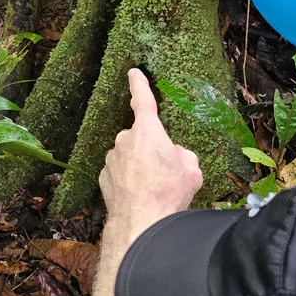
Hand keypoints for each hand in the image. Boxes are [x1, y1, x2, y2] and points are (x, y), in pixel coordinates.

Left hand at [99, 69, 201, 241]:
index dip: (139, 84)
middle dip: (152, 150)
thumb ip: (182, 155)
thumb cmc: (168, 193)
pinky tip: (139, 196)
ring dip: (140, 166)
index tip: (134, 72)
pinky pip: (120, 172)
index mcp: (147, 131)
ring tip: (154, 188)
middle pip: (141, 138)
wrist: (141, 223)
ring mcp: (111, 158)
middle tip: (165, 172)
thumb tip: (174, 156)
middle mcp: (125, 140)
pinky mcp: (103, 176)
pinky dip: (128, 180)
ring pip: (130, 156)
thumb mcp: (191, 170)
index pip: (143, 100)